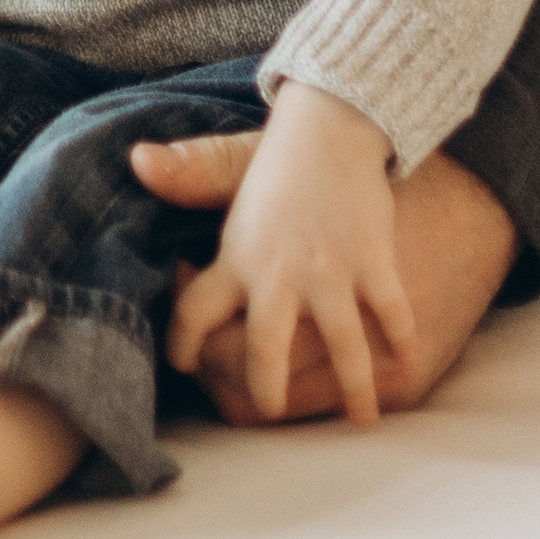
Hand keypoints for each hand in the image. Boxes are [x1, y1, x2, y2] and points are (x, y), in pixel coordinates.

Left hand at [138, 129, 513, 425]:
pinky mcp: (378, 267)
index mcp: (237, 255)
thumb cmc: (288, 155)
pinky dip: (400, 348)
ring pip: (340, 353)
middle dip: (264, 390)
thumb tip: (136, 162)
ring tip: (361, 417)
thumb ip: (190, 178)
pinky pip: (392, 322)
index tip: (185, 364)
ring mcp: (332, 275)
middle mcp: (280, 274)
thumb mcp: (234, 168)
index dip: (186, 345)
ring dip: (352, 391)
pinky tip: (403, 364)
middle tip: (270, 407)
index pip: (195, 313)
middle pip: (261, 353)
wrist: (346, 121)